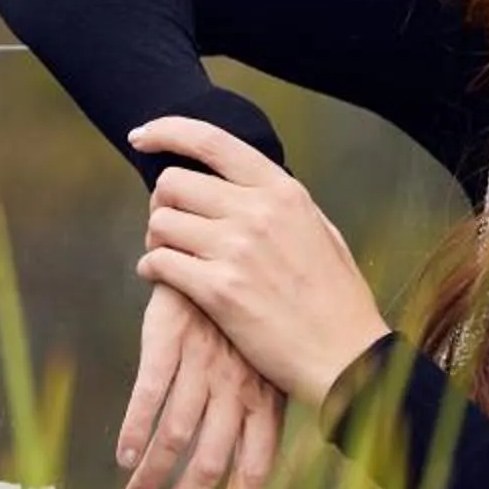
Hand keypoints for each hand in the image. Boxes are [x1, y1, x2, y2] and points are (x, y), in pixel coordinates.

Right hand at [119, 284, 282, 488]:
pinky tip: (122, 457)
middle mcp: (238, 388)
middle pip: (213, 466)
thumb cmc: (247, 307)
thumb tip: (241, 464)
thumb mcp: (267, 357)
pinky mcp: (171, 340)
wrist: (226, 239)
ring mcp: (204, 364)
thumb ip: (258, 404)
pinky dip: (135, 428)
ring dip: (153, 478)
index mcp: (266, 397)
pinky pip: (151, 393)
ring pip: (178, 437)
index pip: (256, 470)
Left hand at [126, 118, 389, 409]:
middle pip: (173, 183)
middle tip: (171, 225)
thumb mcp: (320, 230)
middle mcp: (257, 211)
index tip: (140, 138)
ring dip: (157, 238)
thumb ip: (279, 202)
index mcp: (282, 191)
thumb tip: (245, 181)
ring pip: (161, 223)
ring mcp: (237, 250)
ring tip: (171, 255)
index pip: (211, 141)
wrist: (347, 356)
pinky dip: (152, 269)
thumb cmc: (336, 298)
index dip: (167, 131)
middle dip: (162, 203)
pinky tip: (161, 277)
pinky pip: (159, 263)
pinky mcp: (219, 290)